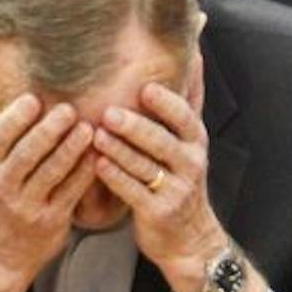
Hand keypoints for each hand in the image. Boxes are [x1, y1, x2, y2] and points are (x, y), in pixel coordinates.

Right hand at [0, 73, 97, 284]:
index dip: (15, 118)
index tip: (33, 98)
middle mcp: (1, 184)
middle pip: (26, 154)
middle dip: (48, 131)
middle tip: (69, 109)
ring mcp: (27, 204)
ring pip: (52, 172)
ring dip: (72, 148)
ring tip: (89, 128)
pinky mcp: (51, 219)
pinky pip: (72, 192)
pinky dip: (86, 172)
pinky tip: (100, 154)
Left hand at [91, 59, 222, 291]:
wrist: (189, 238)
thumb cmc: (179, 180)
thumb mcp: (189, 143)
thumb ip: (187, 102)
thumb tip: (195, 53)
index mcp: (195, 142)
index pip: (185, 117)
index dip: (166, 104)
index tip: (145, 88)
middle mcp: (190, 164)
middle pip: (162, 141)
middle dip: (136, 127)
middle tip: (109, 113)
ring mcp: (175, 190)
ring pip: (145, 166)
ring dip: (119, 150)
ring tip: (96, 135)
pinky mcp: (158, 213)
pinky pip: (133, 192)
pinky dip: (114, 177)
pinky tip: (97, 164)